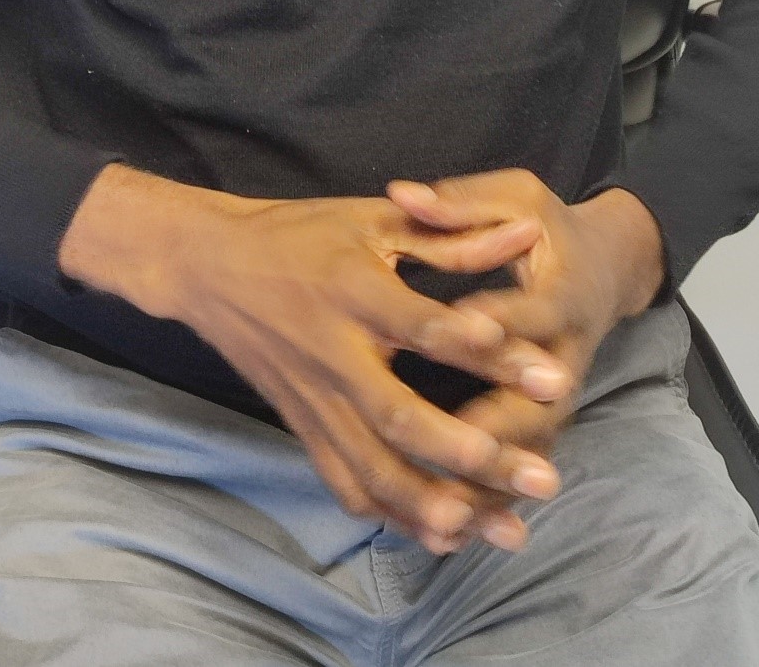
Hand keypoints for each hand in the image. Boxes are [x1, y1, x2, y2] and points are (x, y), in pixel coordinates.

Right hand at [59, 165, 573, 550]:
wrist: (210, 267)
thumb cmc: (300, 235)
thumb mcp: (373, 221)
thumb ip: (451, 236)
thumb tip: (526, 232)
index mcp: (353, 291)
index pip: (425, 326)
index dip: (484, 352)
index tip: (548, 374)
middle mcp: (333, 354)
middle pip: (402, 417)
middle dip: (475, 454)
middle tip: (544, 477)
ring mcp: (314, 400)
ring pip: (376, 469)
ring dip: (442, 506)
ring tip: (507, 529)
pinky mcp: (303, 428)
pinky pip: (348, 485)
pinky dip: (394, 517)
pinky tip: (445, 538)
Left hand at [386, 171, 666, 534]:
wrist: (606, 265)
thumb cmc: (549, 225)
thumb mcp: (516, 197)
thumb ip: (462, 202)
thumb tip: (403, 193)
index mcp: (562, 292)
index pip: (532, 311)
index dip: (498, 321)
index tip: (458, 328)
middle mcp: (567, 352)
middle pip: (540, 401)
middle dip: (501, 425)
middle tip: (458, 443)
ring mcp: (559, 393)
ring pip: (531, 447)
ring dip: (495, 482)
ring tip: (450, 513)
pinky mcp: (546, 417)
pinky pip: (521, 466)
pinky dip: (492, 500)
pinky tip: (451, 532)